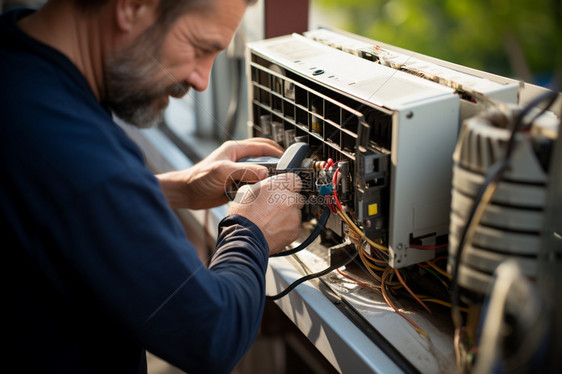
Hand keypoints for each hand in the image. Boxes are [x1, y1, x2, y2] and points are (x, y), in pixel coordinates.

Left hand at [156, 138, 283, 209]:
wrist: (187, 194)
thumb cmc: (199, 179)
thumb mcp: (222, 172)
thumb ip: (244, 171)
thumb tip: (265, 172)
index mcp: (235, 149)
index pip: (262, 146)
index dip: (276, 151)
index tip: (288, 159)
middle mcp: (238, 158)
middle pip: (263, 156)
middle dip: (276, 161)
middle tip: (287, 170)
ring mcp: (238, 170)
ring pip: (259, 170)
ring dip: (268, 174)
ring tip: (280, 181)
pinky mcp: (236, 182)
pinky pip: (253, 182)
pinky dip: (261, 185)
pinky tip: (266, 192)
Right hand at [228, 173, 303, 254]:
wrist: (244, 239)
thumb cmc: (242, 216)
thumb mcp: (245, 192)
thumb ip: (261, 186)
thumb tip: (264, 184)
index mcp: (277, 186)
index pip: (295, 179)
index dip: (290, 185)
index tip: (286, 188)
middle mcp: (289, 199)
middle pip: (298, 196)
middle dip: (290, 201)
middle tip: (276, 207)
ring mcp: (294, 216)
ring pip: (297, 212)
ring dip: (289, 214)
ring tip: (273, 220)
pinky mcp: (295, 230)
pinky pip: (295, 226)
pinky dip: (288, 227)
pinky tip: (275, 228)